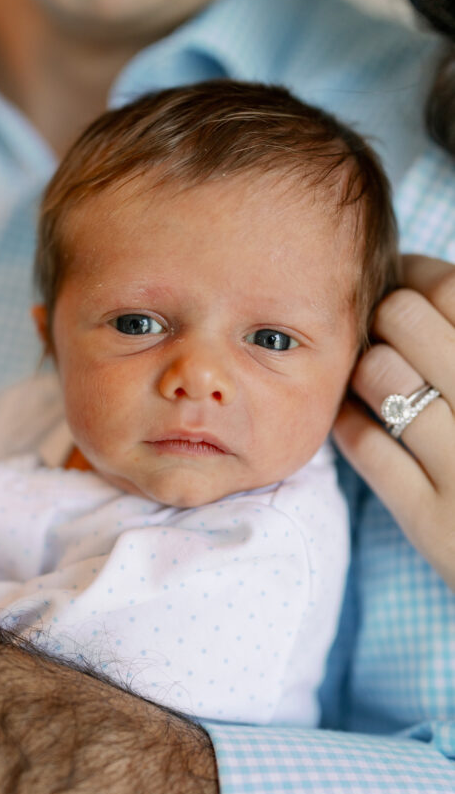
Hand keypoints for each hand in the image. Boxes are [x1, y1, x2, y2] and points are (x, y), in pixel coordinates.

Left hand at [334, 255, 454, 587]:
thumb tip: (425, 282)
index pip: (454, 289)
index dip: (417, 273)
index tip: (403, 278)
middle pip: (406, 317)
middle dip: (383, 314)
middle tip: (383, 327)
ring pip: (379, 373)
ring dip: (364, 365)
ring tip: (375, 374)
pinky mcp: (431, 520)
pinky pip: (364, 443)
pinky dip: (349, 420)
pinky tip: (355, 416)